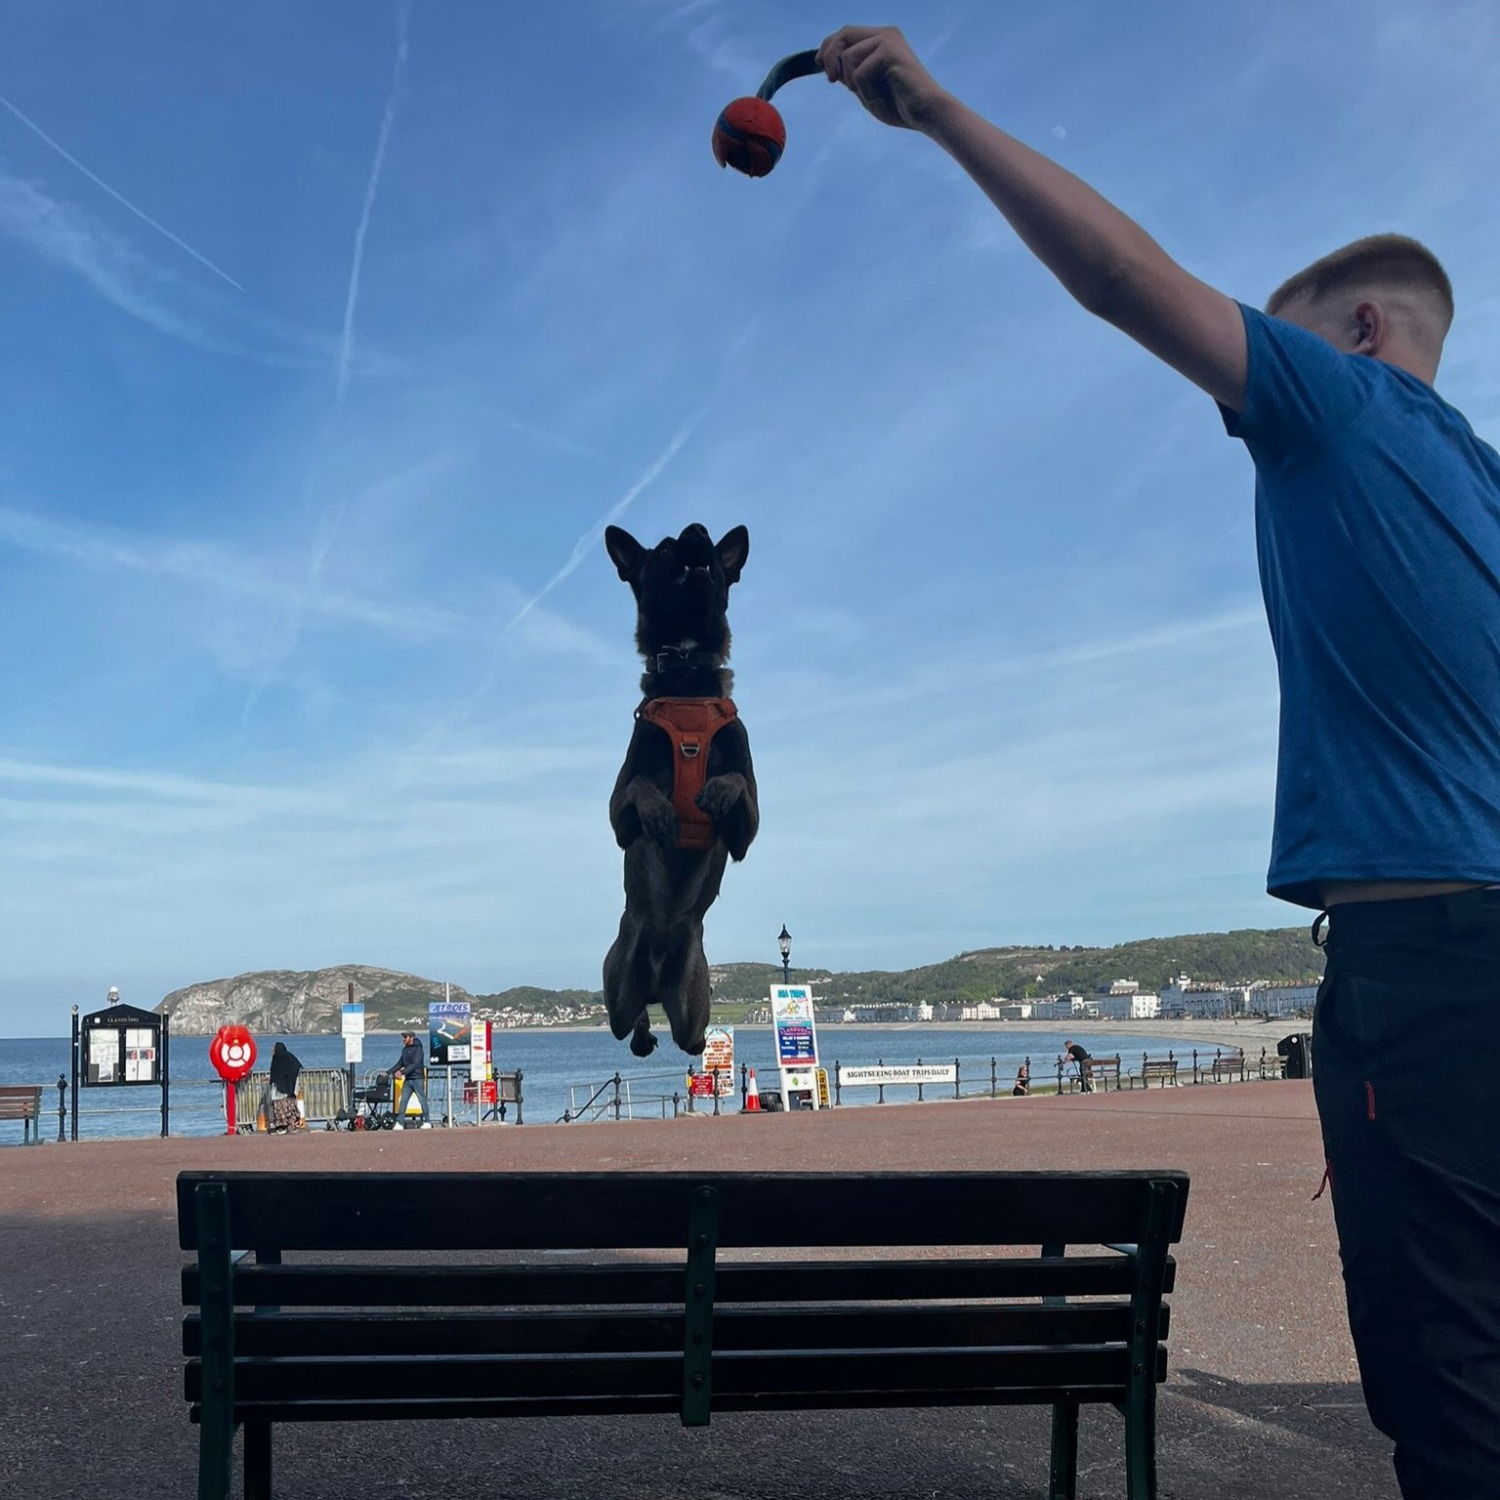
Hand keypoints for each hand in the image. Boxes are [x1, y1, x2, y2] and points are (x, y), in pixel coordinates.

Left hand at [816, 26, 949, 130]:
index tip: (820, 66)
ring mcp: (888, 40)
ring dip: (851, 82)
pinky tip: (880, 96)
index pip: (845, 34)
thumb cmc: (898, 105)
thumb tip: (826, 63)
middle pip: (843, 34)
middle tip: (831, 79)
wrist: (926, 114)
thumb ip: (849, 74)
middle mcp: (884, 34)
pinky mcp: (890, 51)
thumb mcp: (865, 88)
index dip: (828, 47)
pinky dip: (865, 90)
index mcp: (880, 40)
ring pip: (848, 56)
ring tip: (869, 95)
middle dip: (830, 57)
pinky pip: (860, 71)